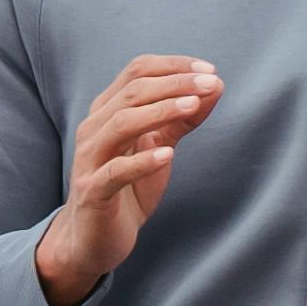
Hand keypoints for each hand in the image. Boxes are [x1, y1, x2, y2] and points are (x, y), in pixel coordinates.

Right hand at [36, 55, 221, 305]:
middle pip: (132, 92)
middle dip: (175, 84)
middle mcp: (94, 129)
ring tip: (193, 107)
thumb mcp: (160, 147)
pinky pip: (114, 171)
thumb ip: (183, 119)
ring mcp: (90, 160)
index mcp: (107, 112)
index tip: (209, 70)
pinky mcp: (93, 192)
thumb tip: (215, 85)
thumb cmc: (128, 187)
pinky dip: (141, 160)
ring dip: (160, 111)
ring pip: (121, 123)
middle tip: (210, 84)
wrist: (94, 239)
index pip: (136, 72)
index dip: (173, 67)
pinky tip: (167, 155)